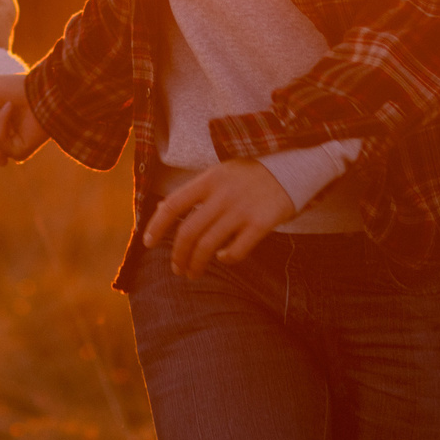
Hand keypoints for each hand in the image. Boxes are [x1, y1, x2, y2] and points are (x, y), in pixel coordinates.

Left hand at [144, 159, 295, 276]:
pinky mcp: (262, 223)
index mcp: (208, 180)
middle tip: (177, 269)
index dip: (156, 226)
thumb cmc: (251, 173)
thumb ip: (195, 192)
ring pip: (208, 246)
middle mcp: (222, 195)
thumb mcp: (219, 173)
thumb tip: (162, 209)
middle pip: (188, 232)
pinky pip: (237, 250)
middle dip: (178, 256)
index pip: (173, 205)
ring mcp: (242, 209)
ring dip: (196, 264)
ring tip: (194, 273)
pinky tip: (224, 258)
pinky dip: (226, 259)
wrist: (292, 165)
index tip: (148, 243)